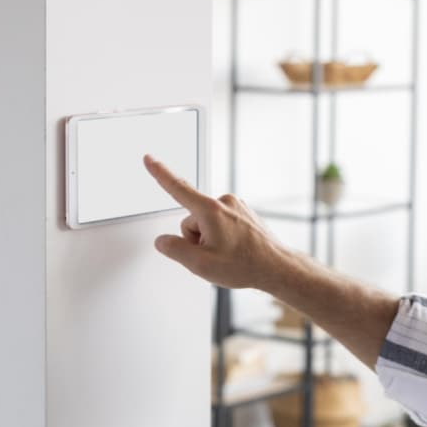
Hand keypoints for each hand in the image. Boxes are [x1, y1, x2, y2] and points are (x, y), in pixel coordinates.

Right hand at [143, 154, 288, 289]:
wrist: (277, 267)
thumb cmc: (245, 265)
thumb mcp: (200, 265)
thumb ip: (175, 250)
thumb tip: (162, 241)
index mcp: (210, 211)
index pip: (177, 188)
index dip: (160, 173)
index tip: (149, 158)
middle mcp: (224, 202)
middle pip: (192, 220)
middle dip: (196, 239)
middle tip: (215, 256)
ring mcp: (235, 206)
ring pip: (206, 222)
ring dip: (210, 239)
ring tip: (229, 254)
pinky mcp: (243, 212)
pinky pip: (220, 223)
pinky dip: (222, 236)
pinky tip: (235, 250)